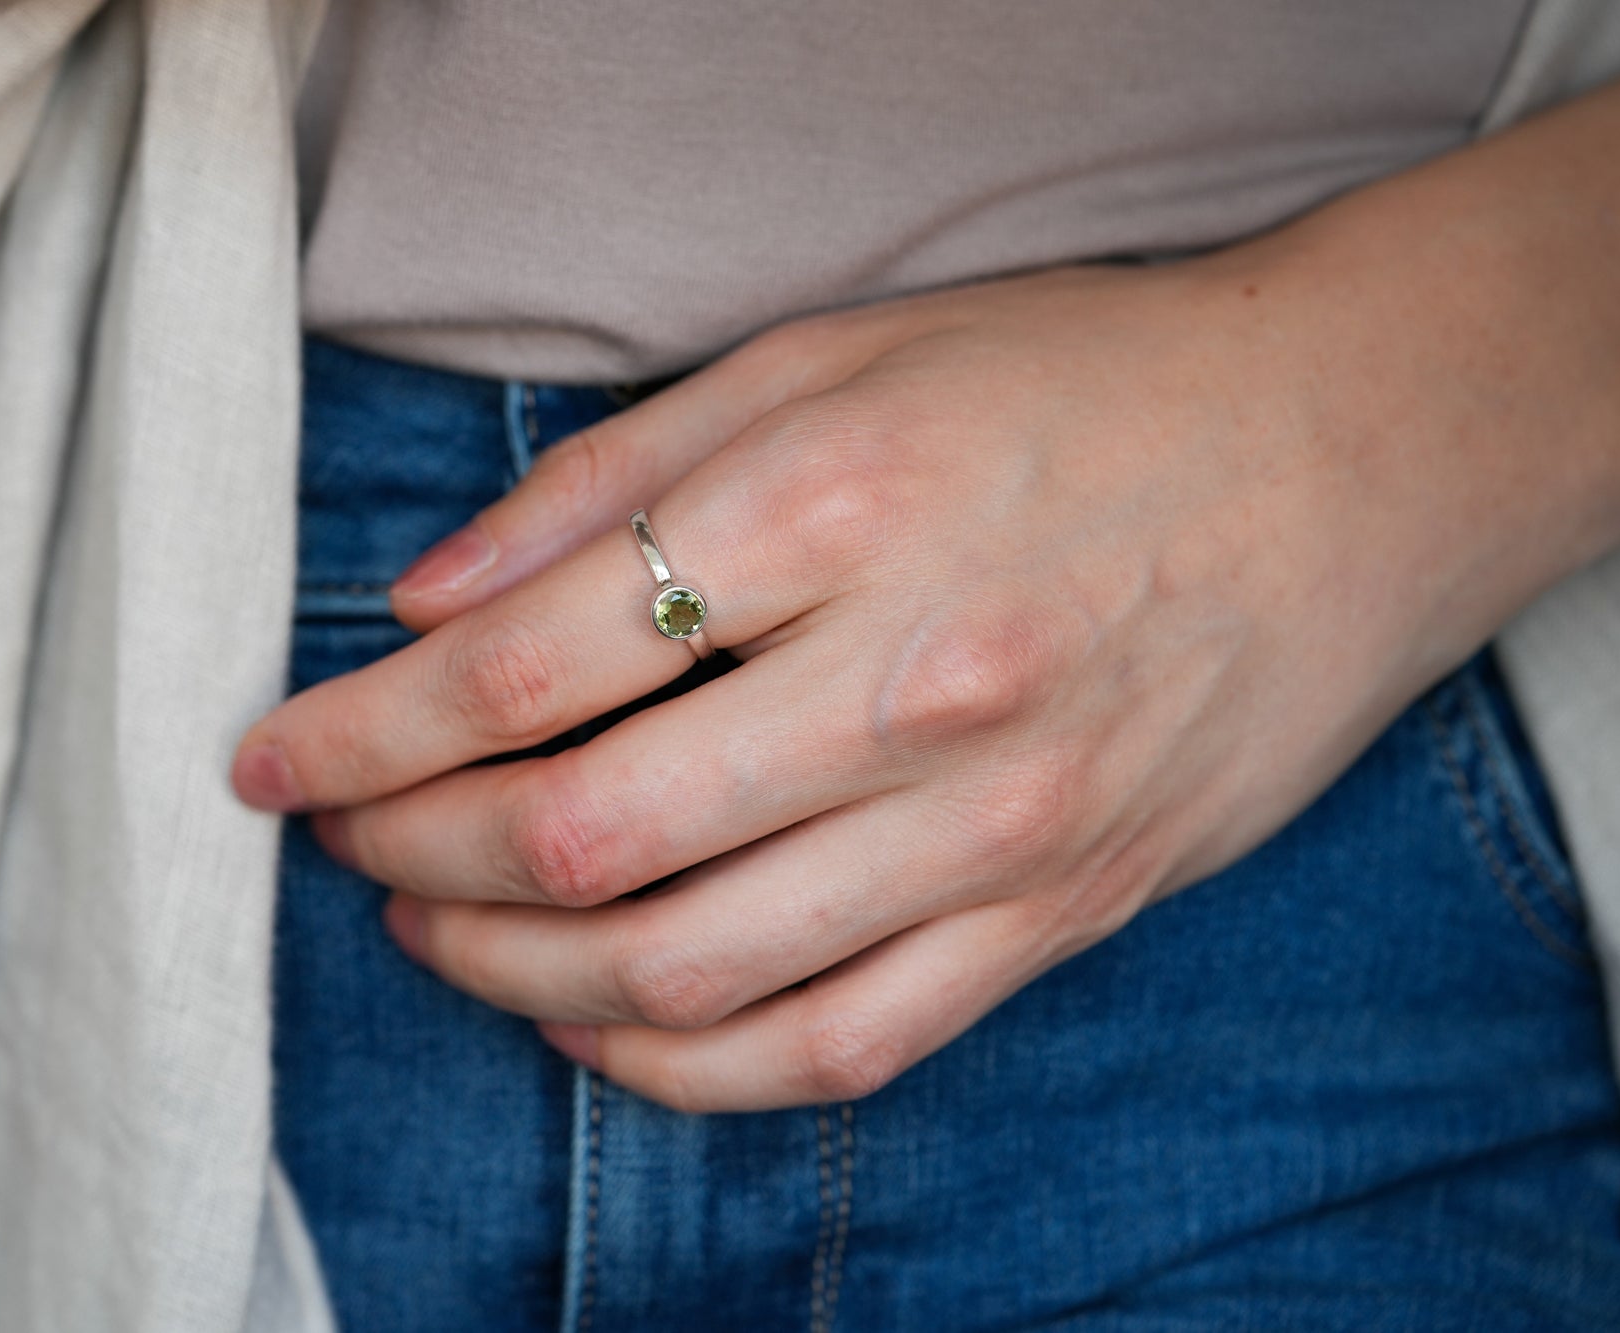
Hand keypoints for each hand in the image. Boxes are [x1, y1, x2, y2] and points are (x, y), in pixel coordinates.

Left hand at [232, 89, 1619, 1112]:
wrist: (1341, 461)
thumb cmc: (1074, 385)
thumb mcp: (830, 357)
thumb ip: (614, 477)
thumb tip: (425, 603)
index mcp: (839, 512)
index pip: (528, 668)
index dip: (365, 733)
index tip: (278, 759)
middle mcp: (916, 687)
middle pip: (581, 837)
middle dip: (412, 855)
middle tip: (352, 836)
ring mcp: (994, 825)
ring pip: (686, 971)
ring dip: (511, 973)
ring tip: (438, 930)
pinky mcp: (1054, 914)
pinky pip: (831, 1051)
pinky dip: (677, 1062)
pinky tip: (595, 1021)